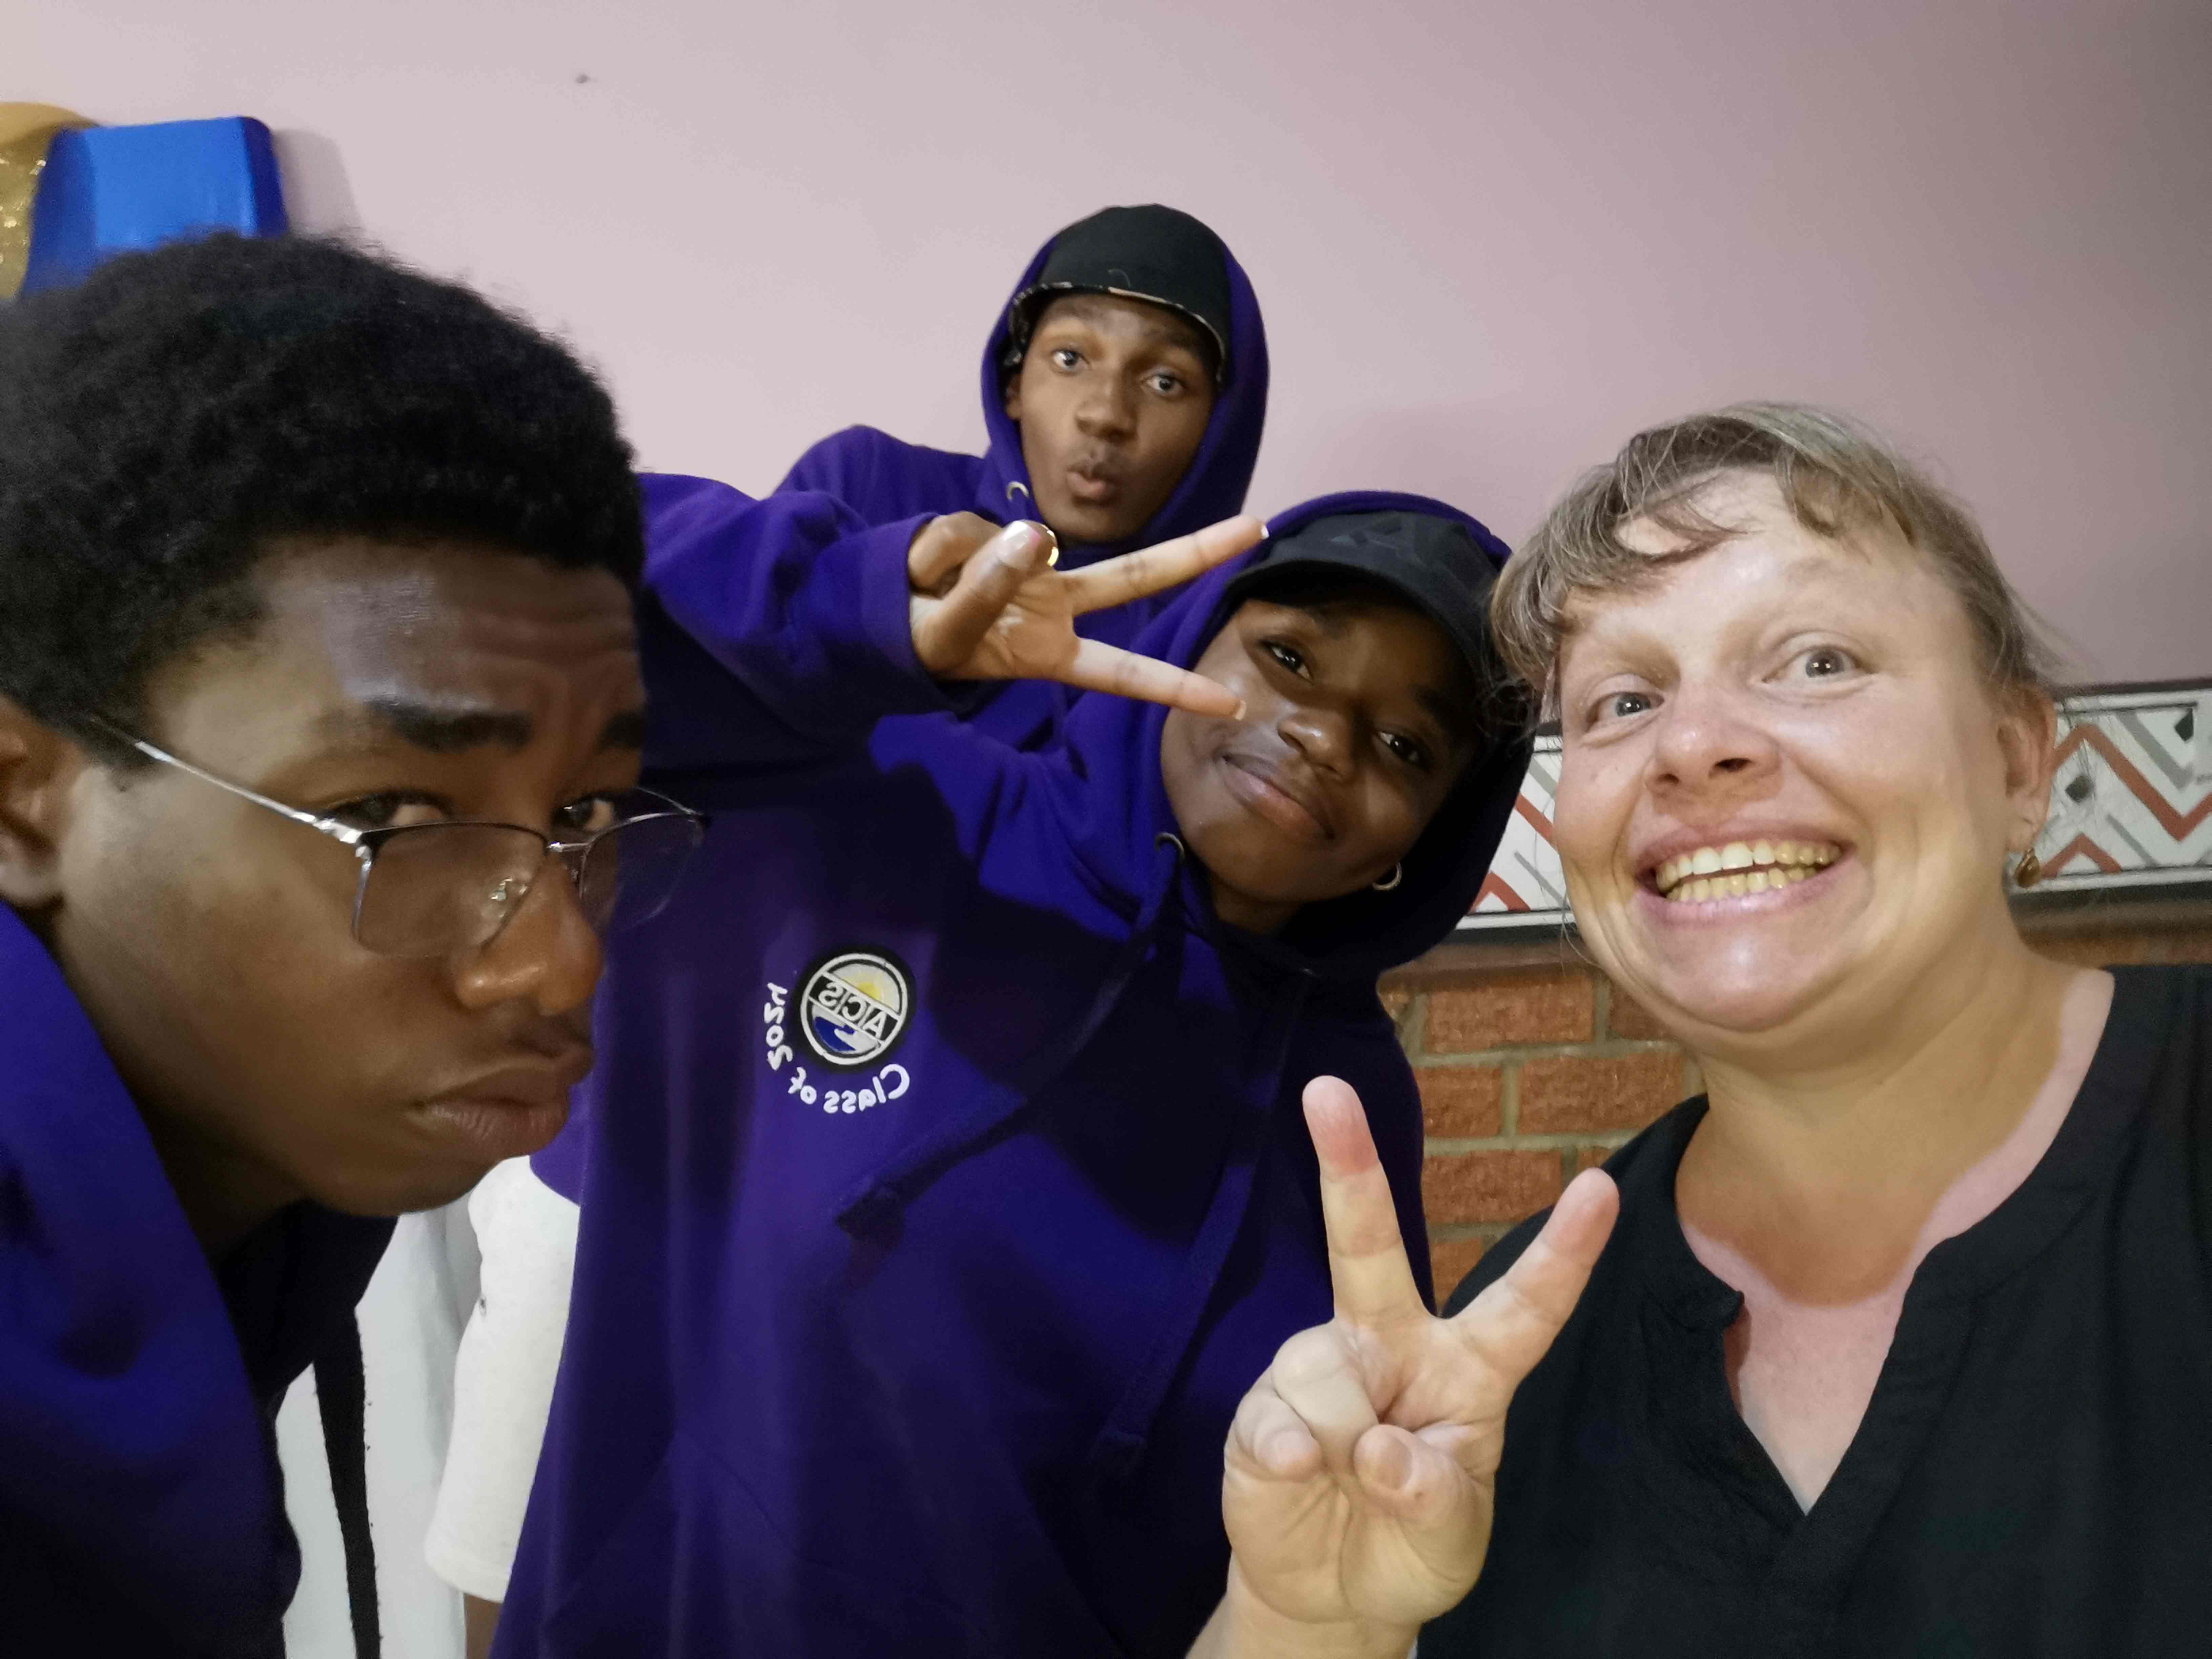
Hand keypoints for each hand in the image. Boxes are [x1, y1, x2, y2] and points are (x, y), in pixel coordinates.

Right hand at [906, 512, 1263, 715]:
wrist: (872, 614)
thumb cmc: (920, 643)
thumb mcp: (948, 636)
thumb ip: (987, 590)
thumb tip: (1034, 535)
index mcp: (1051, 650)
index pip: (1123, 672)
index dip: (1174, 688)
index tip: (1233, 702)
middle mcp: (1056, 603)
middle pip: (1135, 575)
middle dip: (1195, 550)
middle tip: (1257, 527)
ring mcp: (1031, 565)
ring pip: (1010, 543)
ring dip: (953, 566)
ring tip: (924, 591)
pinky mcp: (996, 532)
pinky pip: (964, 528)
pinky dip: (934, 551)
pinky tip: (920, 568)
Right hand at [1217, 1077, 1617, 1643]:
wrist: (1331, 1591)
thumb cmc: (1412, 1544)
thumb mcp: (1453, 1537)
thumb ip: (1433, 1496)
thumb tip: (1375, 1446)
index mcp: (1465, 1369)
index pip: (1523, 1306)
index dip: (1564, 1252)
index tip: (1600, 1187)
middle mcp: (1389, 1346)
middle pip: (1369, 1246)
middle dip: (1349, 1164)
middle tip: (1325, 1091)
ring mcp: (1321, 1368)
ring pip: (1328, 1373)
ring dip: (1342, 1442)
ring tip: (1343, 1483)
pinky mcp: (1263, 1406)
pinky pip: (1277, 1417)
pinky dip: (1289, 1456)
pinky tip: (1294, 1475)